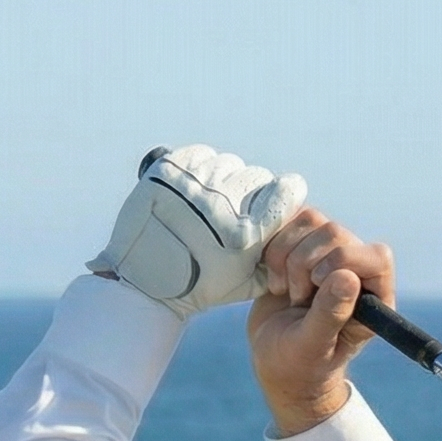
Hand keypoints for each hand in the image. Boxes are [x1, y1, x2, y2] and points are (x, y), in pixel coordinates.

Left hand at [87, 145, 306, 317]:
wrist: (143, 282)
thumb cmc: (201, 286)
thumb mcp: (248, 283)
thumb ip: (279, 259)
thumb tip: (298, 231)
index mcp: (247, 231)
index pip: (287, 189)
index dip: (286, 193)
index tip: (278, 201)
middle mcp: (222, 204)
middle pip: (256, 176)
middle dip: (252, 191)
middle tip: (235, 208)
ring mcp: (193, 185)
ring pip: (229, 164)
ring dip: (225, 178)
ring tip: (210, 199)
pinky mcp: (169, 172)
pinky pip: (201, 154)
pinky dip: (201, 166)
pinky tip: (194, 186)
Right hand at [248, 209, 395, 436]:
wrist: (274, 358)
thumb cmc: (299, 363)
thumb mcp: (312, 346)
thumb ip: (330, 314)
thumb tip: (347, 277)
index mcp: (375, 297)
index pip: (376, 256)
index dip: (341, 262)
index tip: (315, 287)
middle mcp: (358, 270)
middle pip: (336, 233)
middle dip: (304, 265)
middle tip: (297, 299)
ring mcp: (330, 254)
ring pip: (312, 221)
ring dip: (286, 256)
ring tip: (286, 290)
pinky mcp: (303, 244)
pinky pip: (290, 220)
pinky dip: (273, 246)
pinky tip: (274, 276)